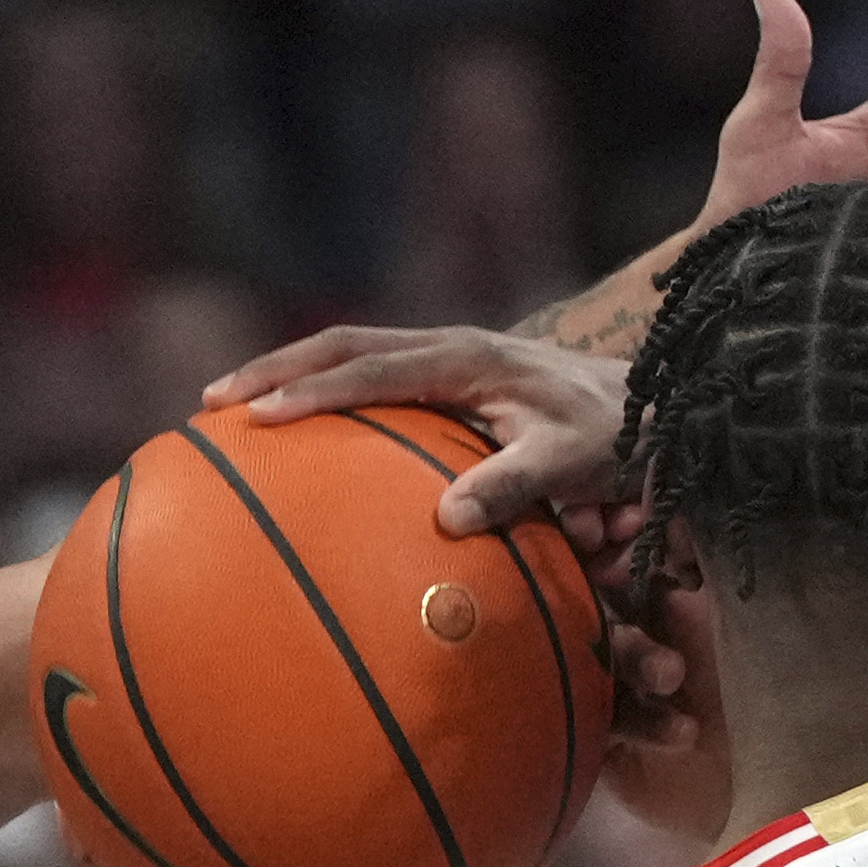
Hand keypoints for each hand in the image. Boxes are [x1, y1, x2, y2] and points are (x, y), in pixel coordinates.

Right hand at [207, 325, 630, 535]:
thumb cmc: (614, 437)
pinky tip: (300, 431)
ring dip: (293, 374)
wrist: (653, 406)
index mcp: (466, 357)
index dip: (311, 391)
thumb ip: (514, 486)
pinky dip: (329, 392)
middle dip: (276, 369)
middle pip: (342, 345)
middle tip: (214, 400)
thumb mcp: (571, 463)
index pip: (370, 369)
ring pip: (352, 355)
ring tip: (235, 407)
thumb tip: (448, 521)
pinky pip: (375, 378)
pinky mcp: (450, 380)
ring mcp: (447, 360)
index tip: (257, 416)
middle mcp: (449, 347)